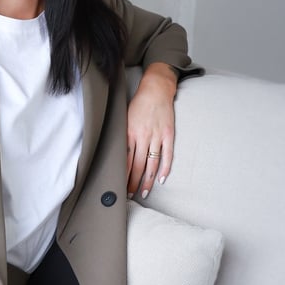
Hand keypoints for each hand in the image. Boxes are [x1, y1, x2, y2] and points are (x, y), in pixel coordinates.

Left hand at [126, 63, 177, 198]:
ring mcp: (157, 136)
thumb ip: (122, 135)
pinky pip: (167, 155)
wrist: (155, 89)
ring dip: (147, 180)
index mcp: (129, 133)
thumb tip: (115, 152)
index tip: (119, 186)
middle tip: (130, 195)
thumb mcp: (124, 118)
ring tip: (144, 192)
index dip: (122, 175)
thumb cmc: (138, 104)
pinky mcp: (168, 134)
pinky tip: (161, 179)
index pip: (124, 160)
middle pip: (137, 165)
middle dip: (133, 182)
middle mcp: (143, 137)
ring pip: (151, 164)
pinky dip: (164, 168)